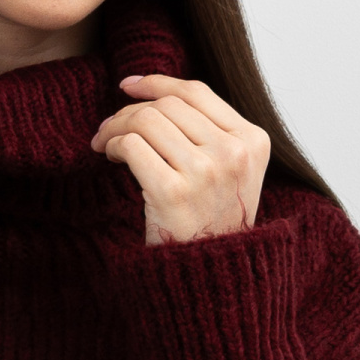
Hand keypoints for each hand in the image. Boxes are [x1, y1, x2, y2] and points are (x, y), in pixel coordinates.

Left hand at [90, 74, 270, 245]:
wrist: (213, 277)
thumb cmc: (214, 223)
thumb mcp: (233, 173)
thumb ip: (212, 134)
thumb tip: (156, 93)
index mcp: (253, 141)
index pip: (197, 92)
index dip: (158, 82)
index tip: (130, 86)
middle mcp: (233, 152)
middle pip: (167, 105)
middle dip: (129, 110)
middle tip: (108, 127)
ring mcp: (205, 171)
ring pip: (147, 120)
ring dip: (116, 127)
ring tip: (106, 143)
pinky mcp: (174, 192)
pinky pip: (132, 146)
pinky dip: (113, 144)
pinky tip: (110, 157)